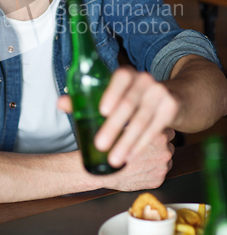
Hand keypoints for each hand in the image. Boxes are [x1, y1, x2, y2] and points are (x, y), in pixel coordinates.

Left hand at [57, 67, 178, 167]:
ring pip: (142, 120)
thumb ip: (85, 98)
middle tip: (100, 144)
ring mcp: (160, 94)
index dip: (112, 93)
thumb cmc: (131, 97)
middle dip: (114, 127)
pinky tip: (131, 156)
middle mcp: (145, 80)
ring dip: (127, 141)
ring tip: (114, 159)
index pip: (121, 79)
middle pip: (129, 104)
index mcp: (128, 74)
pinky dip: (141, 144)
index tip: (102, 111)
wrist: (173, 95)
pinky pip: (155, 129)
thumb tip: (61, 103)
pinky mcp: (171, 108)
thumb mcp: (112, 94)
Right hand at [104, 128, 174, 191]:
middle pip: (168, 145)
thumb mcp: (127, 126)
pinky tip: (141, 168)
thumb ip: (139, 121)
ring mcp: (163, 166)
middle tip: (146, 147)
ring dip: (157, 158)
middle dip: (159, 146)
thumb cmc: (115, 147)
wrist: (107, 171)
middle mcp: (165, 151)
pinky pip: (159, 172)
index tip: (153, 134)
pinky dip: (153, 170)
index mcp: (159, 136)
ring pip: (165, 159)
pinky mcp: (159, 179)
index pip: (168, 131)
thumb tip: (142, 114)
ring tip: (143, 158)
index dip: (159, 132)